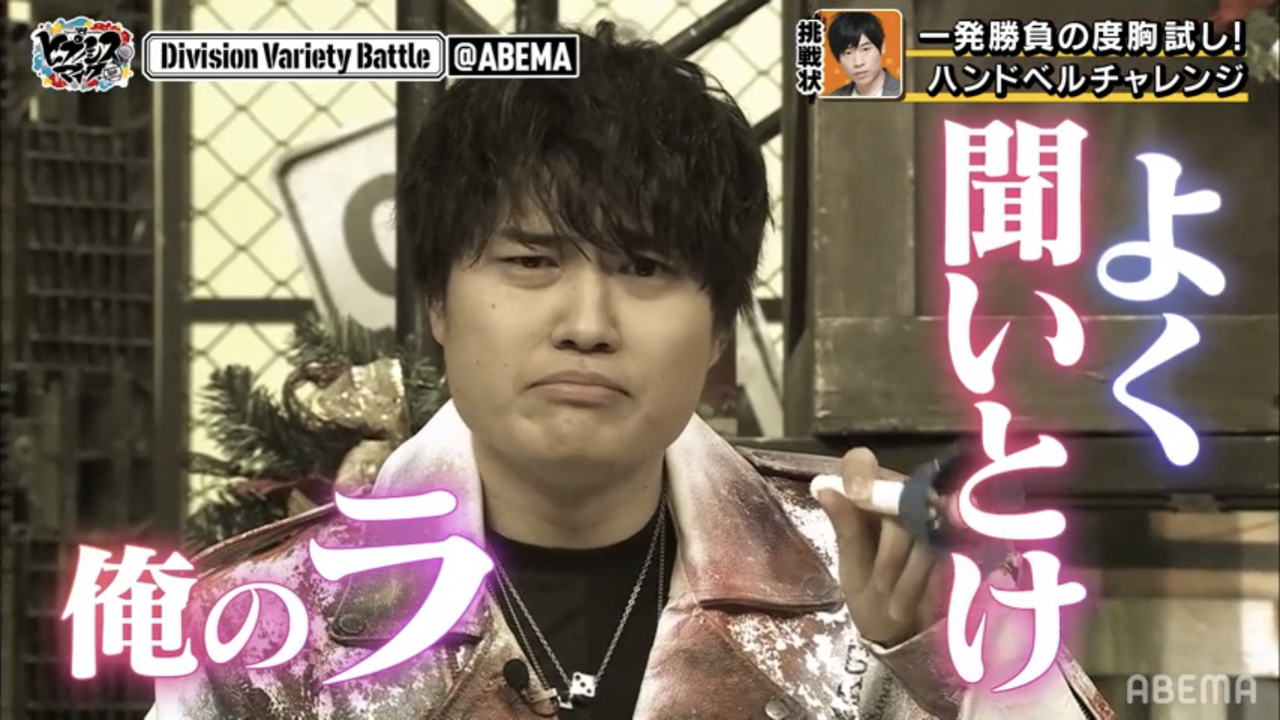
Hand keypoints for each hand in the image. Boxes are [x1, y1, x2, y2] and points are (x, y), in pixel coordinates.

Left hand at [812, 448, 947, 646]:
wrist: (905, 631)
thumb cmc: (870, 592)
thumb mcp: (852, 566)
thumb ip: (846, 528)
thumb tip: (824, 488)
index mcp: (866, 497)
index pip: (861, 462)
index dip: (860, 473)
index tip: (856, 493)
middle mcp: (900, 496)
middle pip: (898, 503)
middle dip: (889, 554)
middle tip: (881, 587)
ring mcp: (932, 515)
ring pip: (921, 530)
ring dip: (906, 573)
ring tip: (896, 601)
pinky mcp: (956, 539)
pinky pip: (942, 549)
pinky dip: (926, 578)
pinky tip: (921, 597)